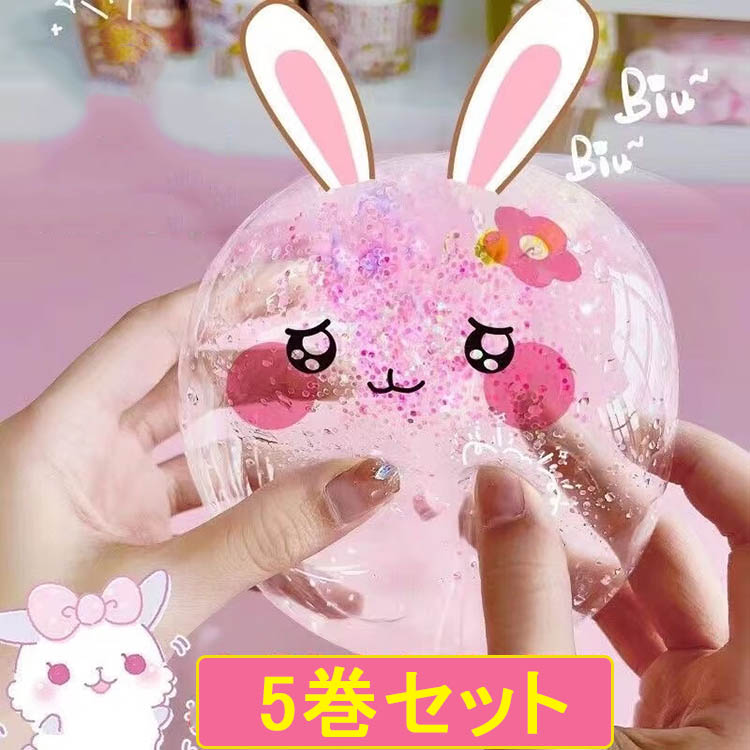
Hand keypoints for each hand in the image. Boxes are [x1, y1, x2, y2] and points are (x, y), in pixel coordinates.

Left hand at [0, 286, 398, 735]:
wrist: (4, 742)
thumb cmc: (44, 660)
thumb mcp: (157, 589)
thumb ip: (265, 537)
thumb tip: (372, 480)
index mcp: (59, 435)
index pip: (152, 334)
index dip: (226, 299)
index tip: (299, 283)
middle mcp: (82, 451)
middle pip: (184, 384)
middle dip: (262, 372)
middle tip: (340, 369)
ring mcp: (107, 495)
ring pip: (197, 445)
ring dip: (263, 440)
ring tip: (338, 431)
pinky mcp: (130, 535)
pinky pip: (201, 504)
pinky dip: (250, 506)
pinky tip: (305, 518)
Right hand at [473, 422, 748, 748]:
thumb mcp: (537, 722)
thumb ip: (523, 599)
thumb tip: (500, 481)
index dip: (712, 468)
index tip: (630, 430)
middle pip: (696, 561)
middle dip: (611, 493)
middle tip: (539, 440)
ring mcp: (718, 714)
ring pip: (664, 599)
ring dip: (586, 543)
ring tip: (506, 501)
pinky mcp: (680, 723)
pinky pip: (645, 637)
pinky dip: (588, 597)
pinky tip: (525, 565)